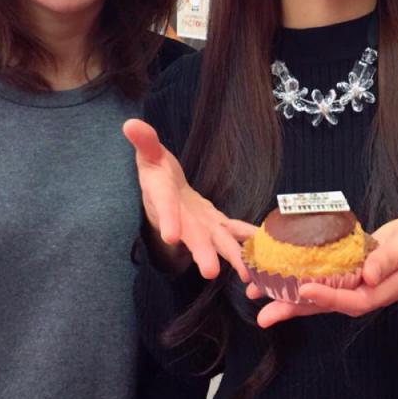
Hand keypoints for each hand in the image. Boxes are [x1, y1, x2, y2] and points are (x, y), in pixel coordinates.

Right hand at [123, 118, 254, 280]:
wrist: (167, 192)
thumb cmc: (156, 172)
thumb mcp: (148, 154)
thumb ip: (144, 141)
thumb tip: (130, 123)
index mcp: (163, 199)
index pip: (164, 208)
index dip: (167, 220)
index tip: (170, 236)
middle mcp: (184, 219)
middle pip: (193, 238)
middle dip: (202, 253)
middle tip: (210, 271)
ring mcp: (203, 225)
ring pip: (219, 243)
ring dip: (233, 258)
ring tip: (247, 275)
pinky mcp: (218, 223)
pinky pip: (236, 232)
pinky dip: (250, 240)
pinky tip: (267, 251)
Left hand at [252, 210, 397, 326]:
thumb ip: (391, 259)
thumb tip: (368, 275)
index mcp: (386, 289)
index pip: (354, 300)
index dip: (328, 297)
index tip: (302, 288)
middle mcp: (369, 290)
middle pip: (328, 304)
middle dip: (295, 308)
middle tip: (262, 315)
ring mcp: (361, 280)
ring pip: (322, 291)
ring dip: (290, 294)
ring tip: (258, 296)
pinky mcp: (355, 266)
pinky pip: (326, 274)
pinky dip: (303, 273)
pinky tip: (281, 271)